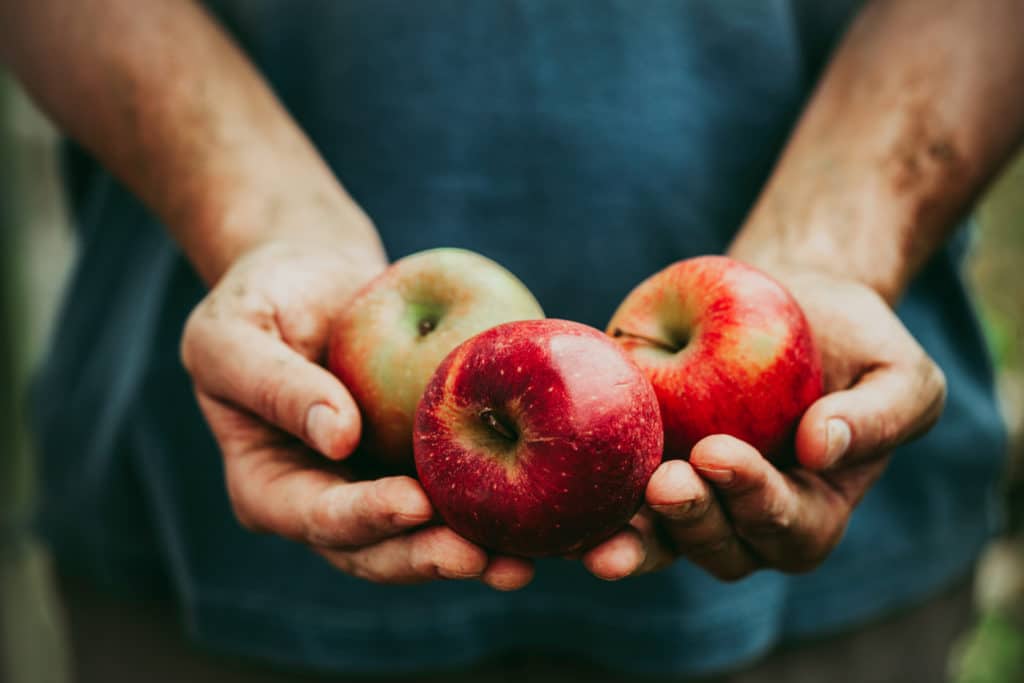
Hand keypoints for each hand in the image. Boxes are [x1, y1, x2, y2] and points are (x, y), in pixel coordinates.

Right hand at [181, 241, 533, 588]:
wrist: (313, 278)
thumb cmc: (260, 299)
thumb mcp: (233, 333)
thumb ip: (274, 384)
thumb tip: (338, 436)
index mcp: (270, 487)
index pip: (316, 516)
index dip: (364, 517)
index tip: (412, 503)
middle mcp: (327, 500)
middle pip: (377, 549)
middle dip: (428, 557)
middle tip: (482, 558)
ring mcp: (377, 487)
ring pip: (424, 536)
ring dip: (472, 553)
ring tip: (522, 564)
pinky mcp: (421, 463)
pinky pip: (459, 491)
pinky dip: (497, 508)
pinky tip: (542, 514)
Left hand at [582, 268, 946, 580]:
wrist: (786, 300)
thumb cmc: (853, 342)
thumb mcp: (898, 372)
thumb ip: (880, 416)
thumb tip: (821, 448)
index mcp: (811, 509)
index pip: (787, 526)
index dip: (754, 499)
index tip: (719, 453)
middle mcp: (746, 518)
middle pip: (721, 548)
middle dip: (692, 521)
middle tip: (665, 481)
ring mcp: (692, 498)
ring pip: (663, 542)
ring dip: (636, 538)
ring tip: (606, 526)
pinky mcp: (643, 466)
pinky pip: (616, 501)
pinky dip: (591, 509)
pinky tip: (567, 504)